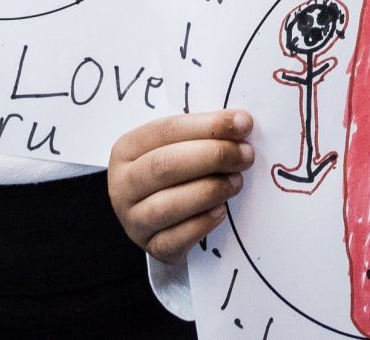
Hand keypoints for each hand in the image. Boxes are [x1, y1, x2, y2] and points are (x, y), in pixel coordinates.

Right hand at [108, 109, 254, 263]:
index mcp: (127, 148)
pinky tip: (221, 210)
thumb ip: (203, 133)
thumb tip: (241, 122)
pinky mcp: (151, 247)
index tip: (243, 123)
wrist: (159, 216)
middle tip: (246, 155)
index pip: (167, 130)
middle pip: (165, 165)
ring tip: (236, 181)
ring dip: (210, 190)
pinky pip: (176, 239)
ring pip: (168, 205)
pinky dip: (202, 223)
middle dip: (213, 156)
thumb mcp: (177, 145)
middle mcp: (123, 184)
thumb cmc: (173, 171)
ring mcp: (133, 219)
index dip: (208, 125)